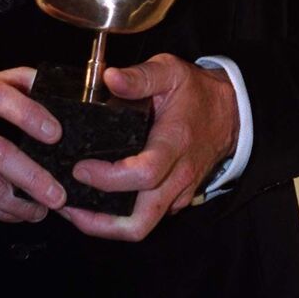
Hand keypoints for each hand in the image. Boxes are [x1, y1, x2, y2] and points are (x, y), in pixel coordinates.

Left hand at [59, 54, 238, 241]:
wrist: (231, 112)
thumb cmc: (196, 92)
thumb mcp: (169, 71)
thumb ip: (139, 76)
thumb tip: (109, 77)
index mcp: (174, 144)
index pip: (143, 174)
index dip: (108, 178)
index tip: (80, 168)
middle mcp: (177, 176)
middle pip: (140, 221)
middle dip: (100, 223)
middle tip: (67, 205)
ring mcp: (178, 192)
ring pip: (141, 226)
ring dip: (105, 225)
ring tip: (72, 208)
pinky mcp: (176, 199)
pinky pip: (147, 218)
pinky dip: (118, 217)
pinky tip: (95, 201)